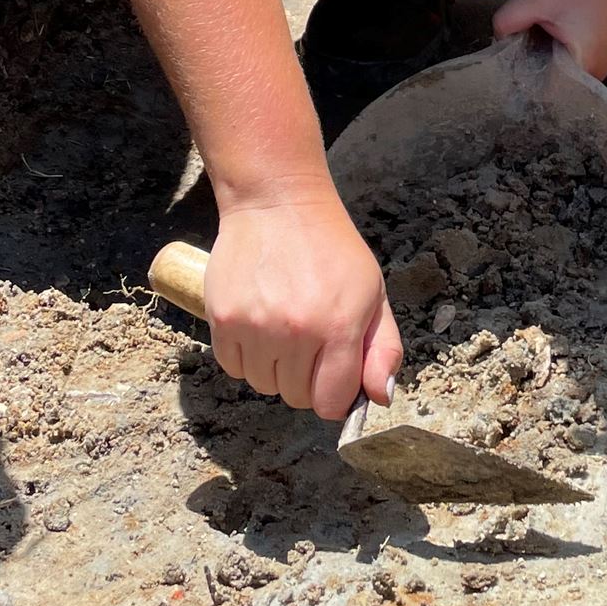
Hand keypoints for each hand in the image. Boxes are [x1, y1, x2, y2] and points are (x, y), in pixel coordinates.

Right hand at [202, 194, 402, 420]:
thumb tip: (380, 398)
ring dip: (274, 368)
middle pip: (296, 398)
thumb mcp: (373, 292)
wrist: (278, 203)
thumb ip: (383, 349)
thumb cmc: (331, 249)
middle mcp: (296, 330)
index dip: (335, 393)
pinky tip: (259, 324)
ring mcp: (255, 326)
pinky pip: (233, 369)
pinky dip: (246, 357)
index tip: (333, 372)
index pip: (331, 402)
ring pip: (263, 385)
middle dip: (307, 379)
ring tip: (283, 328)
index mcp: (340, 325)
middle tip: (309, 339)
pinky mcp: (223, 319)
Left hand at [493, 0, 606, 79]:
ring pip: (554, 67)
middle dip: (528, 59)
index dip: (518, 76)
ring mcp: (594, 66)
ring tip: (539, 26)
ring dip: (540, 50)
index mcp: (582, 71)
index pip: (540, 92)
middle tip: (520, 34)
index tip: (508, 57)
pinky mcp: (593, 53)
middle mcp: (592, 77)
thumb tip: (498, 38)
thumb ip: (508, 21)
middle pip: (547, 80)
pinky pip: (564, 57)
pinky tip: (550, 24)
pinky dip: (552, 43)